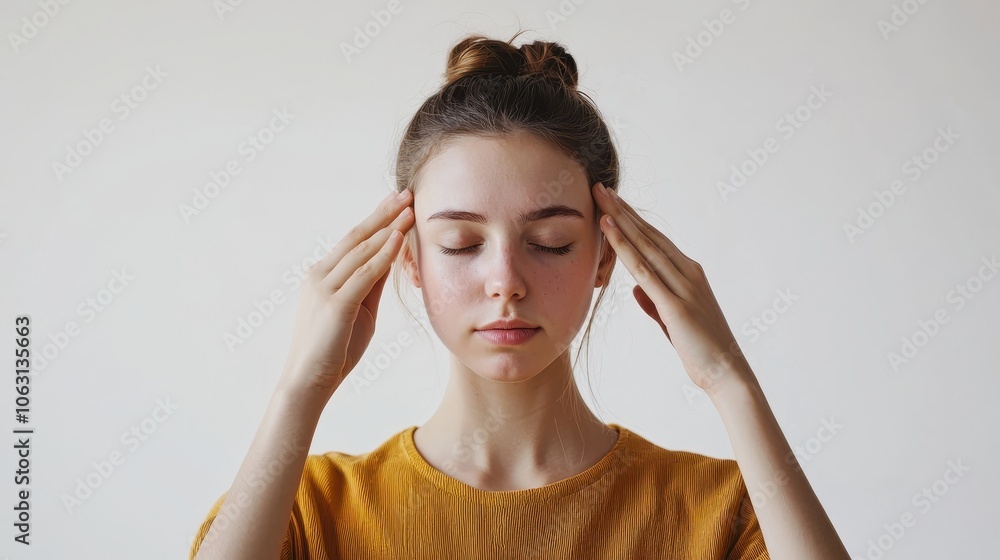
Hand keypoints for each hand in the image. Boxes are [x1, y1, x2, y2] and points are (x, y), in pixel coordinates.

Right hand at [277, 190, 414, 403]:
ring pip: (361, 250)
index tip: (397, 202)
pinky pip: (364, 274)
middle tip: (406, 193)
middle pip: (356, 236)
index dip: (377, 219)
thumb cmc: (334, 350)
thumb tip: (391, 258)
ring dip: (388, 228)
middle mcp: (319, 275)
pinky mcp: (335, 304)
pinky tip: (399, 239)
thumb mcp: (359, 310)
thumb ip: (371, 283)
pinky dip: (383, 255)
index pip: (354, 240)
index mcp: (322, 275)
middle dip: (383, 213)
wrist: (308, 383)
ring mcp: (325, 288)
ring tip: (410, 210)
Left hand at [592, 183, 753, 396]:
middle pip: (649, 234)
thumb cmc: (701, 349)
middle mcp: (688, 272)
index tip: (612, 202)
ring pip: (645, 245)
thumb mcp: (672, 322)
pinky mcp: (675, 303)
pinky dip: (624, 247)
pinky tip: (609, 230)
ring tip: (601, 198)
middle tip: (600, 187)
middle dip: (623, 210)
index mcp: (689, 274)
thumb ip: (655, 303)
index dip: (632, 220)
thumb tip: (639, 289)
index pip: (655, 240)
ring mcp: (683, 285)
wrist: (725, 373)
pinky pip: (644, 269)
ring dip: (621, 220)